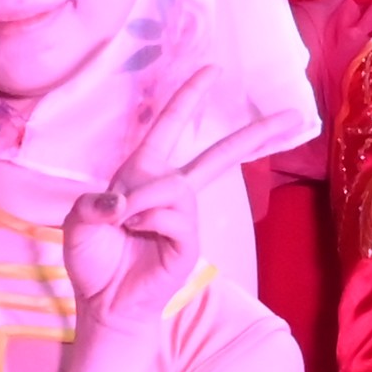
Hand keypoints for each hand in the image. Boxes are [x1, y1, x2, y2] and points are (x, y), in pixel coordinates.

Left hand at [60, 73, 241, 332]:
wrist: (103, 303)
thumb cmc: (94, 260)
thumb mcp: (78, 222)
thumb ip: (94, 204)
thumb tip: (124, 202)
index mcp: (143, 172)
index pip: (171, 125)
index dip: (189, 96)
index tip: (212, 69)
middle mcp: (171, 189)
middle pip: (220, 155)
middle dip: (255, 134)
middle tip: (292, 113)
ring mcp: (185, 216)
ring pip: (175, 186)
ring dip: (142, 200)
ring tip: (122, 222)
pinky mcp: (191, 241)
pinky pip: (175, 214)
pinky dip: (148, 218)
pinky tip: (137, 232)